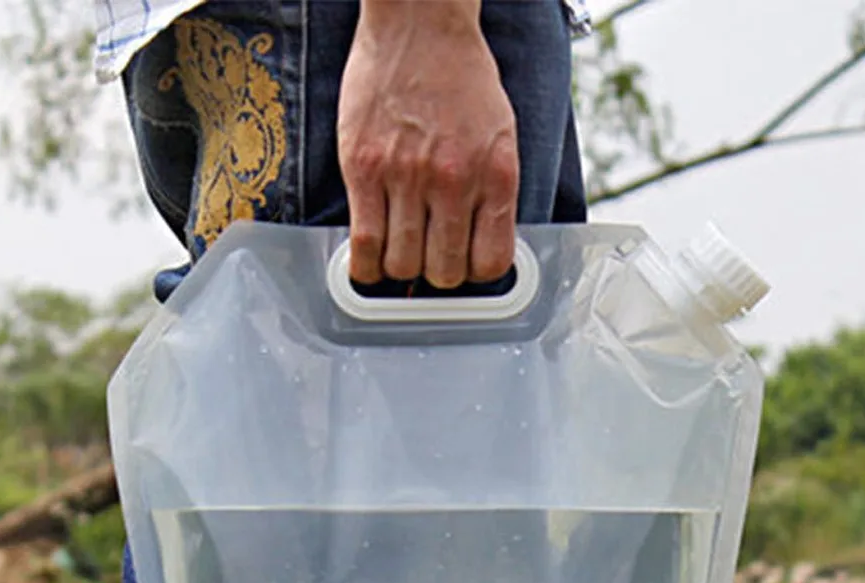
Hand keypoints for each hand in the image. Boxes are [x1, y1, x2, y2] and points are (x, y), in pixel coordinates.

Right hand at [337, 0, 518, 287]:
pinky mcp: (363, 169)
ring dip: (401, 270)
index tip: (464, 267)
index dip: (475, 276)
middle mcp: (453, 181)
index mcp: (495, 176)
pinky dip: (365, 266)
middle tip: (428, 259)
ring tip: (399, 253)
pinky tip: (368, 263)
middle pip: (444, 273)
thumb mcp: (500, 136)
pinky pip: (363, 243)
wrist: (419, 23)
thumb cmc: (461, 79)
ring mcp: (406, 176)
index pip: (490, 264)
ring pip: (403, 265)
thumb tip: (481, 249)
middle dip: (437, 276)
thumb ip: (494, 193)